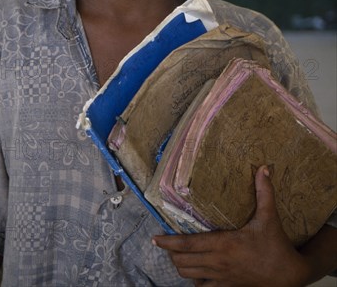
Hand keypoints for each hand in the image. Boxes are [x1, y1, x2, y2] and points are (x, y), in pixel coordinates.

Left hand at [153, 166, 309, 286]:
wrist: (289, 275)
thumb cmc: (277, 245)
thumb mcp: (269, 216)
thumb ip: (264, 192)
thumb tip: (263, 168)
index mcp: (225, 244)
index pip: (189, 245)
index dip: (169, 242)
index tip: (155, 238)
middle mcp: (219, 262)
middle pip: (183, 262)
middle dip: (171, 252)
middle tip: (167, 241)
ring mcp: (222, 277)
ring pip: (189, 276)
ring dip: (181, 265)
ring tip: (177, 254)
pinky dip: (195, 280)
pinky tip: (196, 271)